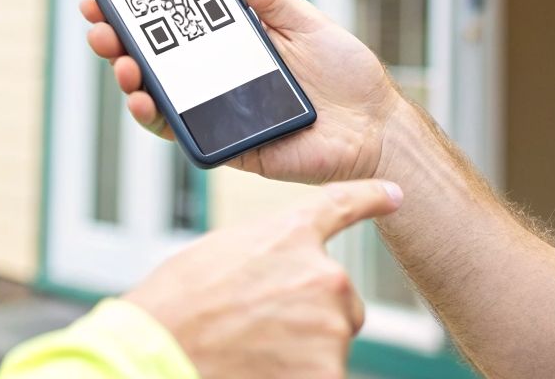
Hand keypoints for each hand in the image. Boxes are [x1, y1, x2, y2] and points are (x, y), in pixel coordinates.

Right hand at [82, 0, 404, 183]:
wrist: (376, 128)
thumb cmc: (345, 73)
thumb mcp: (307, 20)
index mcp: (231, 41)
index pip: (173, 20)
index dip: (137, 6)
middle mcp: (215, 75)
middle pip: (153, 56)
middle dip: (117, 37)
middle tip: (97, 22)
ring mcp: (216, 110)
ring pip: (156, 94)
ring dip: (128, 75)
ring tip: (118, 59)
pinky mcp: (226, 144)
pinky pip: (180, 132)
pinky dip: (156, 116)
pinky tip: (144, 98)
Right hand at [123, 179, 403, 378]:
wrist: (159, 353)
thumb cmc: (177, 308)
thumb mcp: (222, 257)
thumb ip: (270, 258)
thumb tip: (286, 283)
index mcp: (292, 234)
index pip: (344, 204)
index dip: (372, 197)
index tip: (394, 194)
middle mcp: (324, 274)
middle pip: (341, 300)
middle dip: (313, 316)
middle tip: (261, 327)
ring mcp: (330, 326)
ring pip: (332, 342)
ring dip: (303, 351)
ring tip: (250, 350)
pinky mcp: (328, 373)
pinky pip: (325, 375)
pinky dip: (299, 376)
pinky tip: (261, 371)